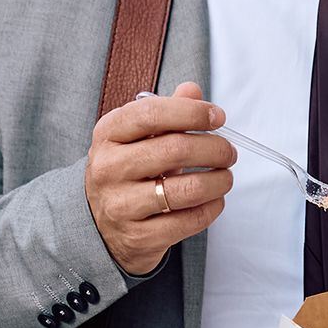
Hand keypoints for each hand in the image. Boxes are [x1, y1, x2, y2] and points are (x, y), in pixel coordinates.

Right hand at [85, 83, 236, 275]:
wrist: (98, 226)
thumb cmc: (127, 172)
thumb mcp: (137, 138)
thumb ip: (166, 113)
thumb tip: (192, 90)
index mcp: (108, 134)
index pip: (152, 113)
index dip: (191, 112)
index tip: (218, 117)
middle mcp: (109, 168)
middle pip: (175, 150)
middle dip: (215, 148)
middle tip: (228, 152)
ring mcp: (121, 205)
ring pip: (187, 189)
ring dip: (219, 181)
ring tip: (226, 176)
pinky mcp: (139, 237)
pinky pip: (189, 221)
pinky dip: (212, 208)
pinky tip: (215, 200)